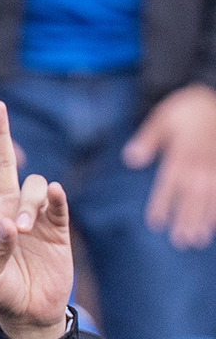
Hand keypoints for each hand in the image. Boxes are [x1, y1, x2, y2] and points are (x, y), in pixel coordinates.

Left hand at [0, 102, 70, 338]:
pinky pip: (57, 203)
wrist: (30, 315)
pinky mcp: (58, 228)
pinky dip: (54, 196)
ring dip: (28, 202)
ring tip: (24, 230)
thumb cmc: (2, 297)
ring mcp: (34, 216)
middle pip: (3, 165)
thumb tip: (10, 225)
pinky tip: (52, 194)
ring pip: (33, 186)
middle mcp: (8, 211)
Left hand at [123, 83, 215, 247]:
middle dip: (186, 219)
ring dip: (203, 220)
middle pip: (191, 196)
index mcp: (180, 153)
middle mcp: (199, 163)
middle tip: (180, 241)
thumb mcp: (162, 118)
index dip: (162, 203)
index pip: (169, 183)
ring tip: (196, 240)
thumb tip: (131, 158)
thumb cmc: (185, 110)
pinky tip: (213, 227)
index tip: (156, 223)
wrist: (214, 97)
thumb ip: (148, 139)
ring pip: (208, 197)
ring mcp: (214, 166)